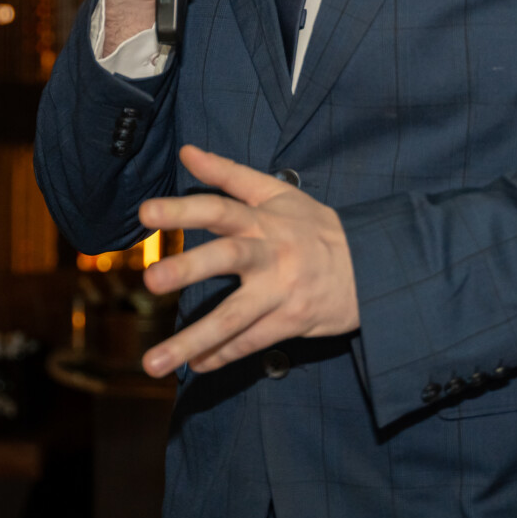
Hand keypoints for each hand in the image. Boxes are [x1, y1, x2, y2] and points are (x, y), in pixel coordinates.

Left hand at [137, 145, 357, 376]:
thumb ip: (228, 173)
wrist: (371, 266)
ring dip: (192, 340)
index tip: (145, 212)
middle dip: (189, 268)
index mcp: (263, 218)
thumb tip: (186, 151)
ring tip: (152, 362)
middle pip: (228, 257)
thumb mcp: (277, 193)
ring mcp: (281, 290)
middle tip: (151, 281)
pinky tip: (194, 366)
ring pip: (233, 317)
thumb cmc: (314, 227)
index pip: (219, 208)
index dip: (183, 209)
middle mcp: (270, 252)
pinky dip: (220, 355)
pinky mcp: (291, 321)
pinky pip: (249, 342)